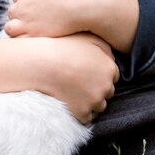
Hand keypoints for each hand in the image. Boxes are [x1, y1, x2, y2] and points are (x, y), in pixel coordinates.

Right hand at [0, 33, 117, 123]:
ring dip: (89, 100)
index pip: (113, 76)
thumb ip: (104, 47)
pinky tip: (69, 99)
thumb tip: (110, 56)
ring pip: (98, 105)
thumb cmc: (62, 46)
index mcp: (109, 68)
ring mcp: (94, 102)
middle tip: (79, 80)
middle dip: (96, 87)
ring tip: (72, 90)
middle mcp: (106, 87)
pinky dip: (79, 111)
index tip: (88, 70)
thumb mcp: (87, 37)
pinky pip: (86, 117)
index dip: (100, 72)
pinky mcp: (82, 114)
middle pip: (106, 91)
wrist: (41, 63)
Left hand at [5, 0, 87, 37]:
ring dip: (18, 28)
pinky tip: (33, 38)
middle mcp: (21, 3)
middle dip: (22, 16)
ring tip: (33, 32)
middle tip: (36, 21)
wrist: (81, 2)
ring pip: (10, 26)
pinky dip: (21, 38)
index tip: (37, 9)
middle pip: (13, 12)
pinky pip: (16, 37)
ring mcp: (24, 18)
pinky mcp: (30, 32)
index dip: (26, 4)